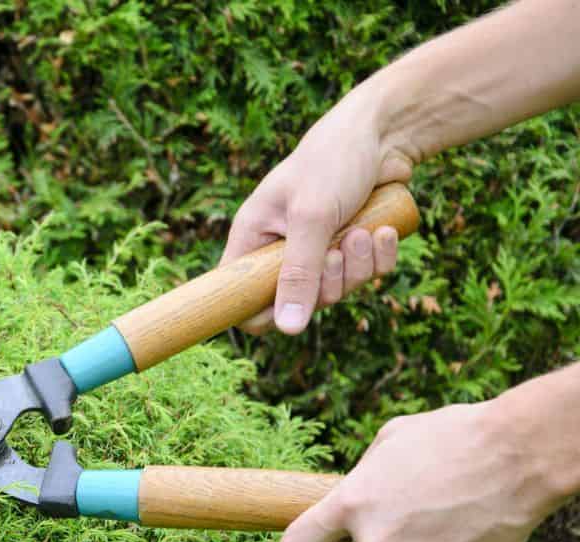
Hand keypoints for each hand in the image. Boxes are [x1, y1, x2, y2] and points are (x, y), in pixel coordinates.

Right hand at [221, 95, 414, 334]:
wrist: (384, 131)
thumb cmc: (333, 162)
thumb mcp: (311, 218)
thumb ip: (298, 274)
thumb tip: (287, 329)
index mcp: (253, 239)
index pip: (238, 297)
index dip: (262, 311)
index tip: (293, 305)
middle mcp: (280, 249)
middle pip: (297, 302)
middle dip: (328, 281)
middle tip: (337, 249)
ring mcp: (317, 250)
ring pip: (337, 291)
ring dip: (358, 266)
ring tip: (363, 231)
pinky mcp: (351, 247)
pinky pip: (367, 276)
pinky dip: (379, 258)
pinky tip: (384, 231)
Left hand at [280, 402, 565, 541]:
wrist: (520, 455)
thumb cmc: (451, 437)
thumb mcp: (390, 440)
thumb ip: (361, 478)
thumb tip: (350, 497)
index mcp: (351, 505)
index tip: (312, 540)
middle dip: (379, 532)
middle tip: (414, 500)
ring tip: (447, 507)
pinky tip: (468, 524)